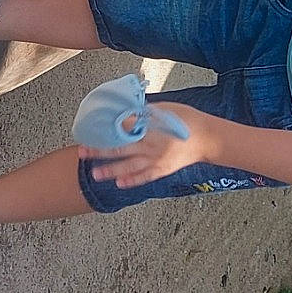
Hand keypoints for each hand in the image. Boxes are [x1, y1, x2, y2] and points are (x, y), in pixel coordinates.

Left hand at [80, 101, 225, 186]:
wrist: (209, 139)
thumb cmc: (189, 120)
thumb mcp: (168, 109)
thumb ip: (147, 111)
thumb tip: (129, 111)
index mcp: (151, 129)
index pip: (123, 130)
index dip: (106, 131)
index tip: (91, 130)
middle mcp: (151, 147)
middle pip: (120, 150)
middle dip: (100, 151)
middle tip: (83, 151)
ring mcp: (157, 161)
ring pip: (129, 167)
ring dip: (110, 171)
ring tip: (95, 174)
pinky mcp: (163, 170)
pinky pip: (144, 177)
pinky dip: (131, 181)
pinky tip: (119, 184)